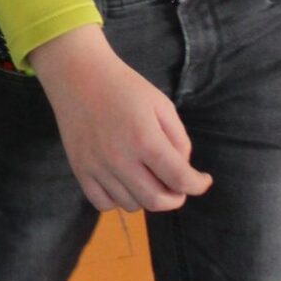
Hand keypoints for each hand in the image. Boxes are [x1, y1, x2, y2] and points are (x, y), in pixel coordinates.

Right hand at [29, 26, 212, 214]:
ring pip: (131, 205)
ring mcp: (97, 167)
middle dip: (176, 198)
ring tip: (148, 177)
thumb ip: (179, 140)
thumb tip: (182, 172)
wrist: (78, 75)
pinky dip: (118, 200)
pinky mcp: (80, 170)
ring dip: (147, 197)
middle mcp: (120, 158)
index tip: (203, 180)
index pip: (180, 179)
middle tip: (178, 185)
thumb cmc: (125, 87)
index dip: (198, 185)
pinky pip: (103, 203)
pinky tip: (124, 182)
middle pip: (157, 201)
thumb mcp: (162, 105)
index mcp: (145, 139)